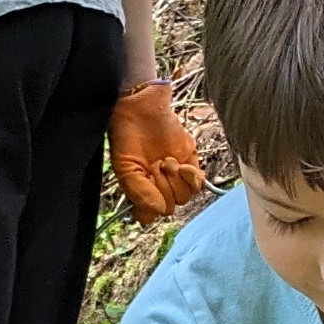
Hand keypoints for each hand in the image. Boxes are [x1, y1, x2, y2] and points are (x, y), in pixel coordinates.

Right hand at [109, 79, 206, 224]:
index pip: (149, 216)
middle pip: (170, 206)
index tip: (144, 185)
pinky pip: (198, 183)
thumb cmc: (126, 136)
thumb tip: (160, 211)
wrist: (140, 107)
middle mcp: (159, 185)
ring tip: (165, 161)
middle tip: (155, 166)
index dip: (149, 206)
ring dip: (175, 181)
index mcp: (140, 190)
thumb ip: (139, 193)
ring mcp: (176, 175)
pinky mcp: (191, 161)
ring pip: (184, 197)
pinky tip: (181, 166)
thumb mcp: (125, 168)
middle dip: (162, 188)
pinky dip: (191, 178)